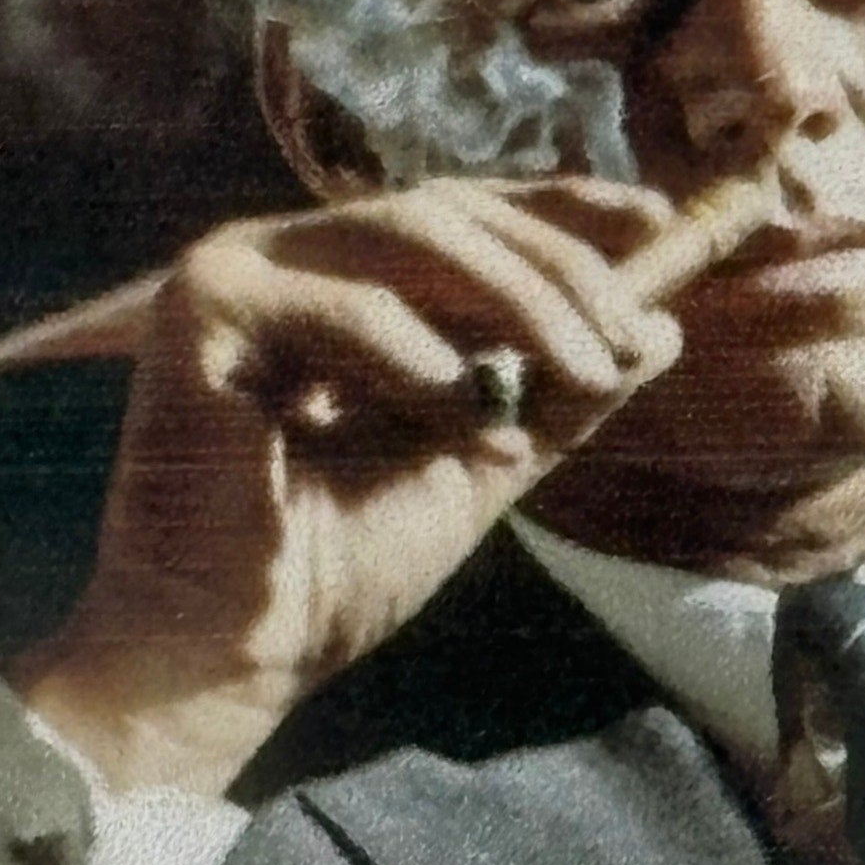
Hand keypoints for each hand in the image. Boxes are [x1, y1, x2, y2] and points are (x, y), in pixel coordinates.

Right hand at [11, 177, 680, 796]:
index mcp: (343, 280)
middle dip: (555, 267)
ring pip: (409, 233)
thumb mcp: (486, 455)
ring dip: (516, 301)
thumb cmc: (345, 563)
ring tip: (580, 373)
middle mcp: (288, 256)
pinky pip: (345, 307)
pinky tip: (471, 418)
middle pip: (447, 211)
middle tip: (625, 336)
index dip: (559, 207)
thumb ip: (562, 392)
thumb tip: (664, 328)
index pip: (464, 213)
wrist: (238, 657)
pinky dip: (424, 360)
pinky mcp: (200, 307)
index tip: (656, 218)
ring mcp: (238, 269)